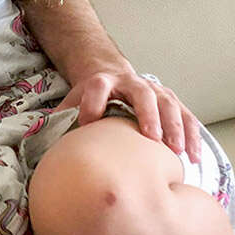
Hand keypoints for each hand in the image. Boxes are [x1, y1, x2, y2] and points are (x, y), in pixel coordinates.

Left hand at [56, 68, 201, 161]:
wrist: (110, 76)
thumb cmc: (90, 97)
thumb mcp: (72, 101)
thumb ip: (60, 118)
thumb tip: (40, 144)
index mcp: (101, 81)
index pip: (96, 88)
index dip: (92, 103)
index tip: (88, 123)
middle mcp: (131, 83)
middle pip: (142, 94)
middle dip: (148, 114)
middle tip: (151, 137)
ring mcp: (154, 90)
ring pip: (169, 104)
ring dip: (175, 127)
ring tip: (177, 151)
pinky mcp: (171, 101)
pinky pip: (186, 116)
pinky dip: (192, 136)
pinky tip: (194, 157)